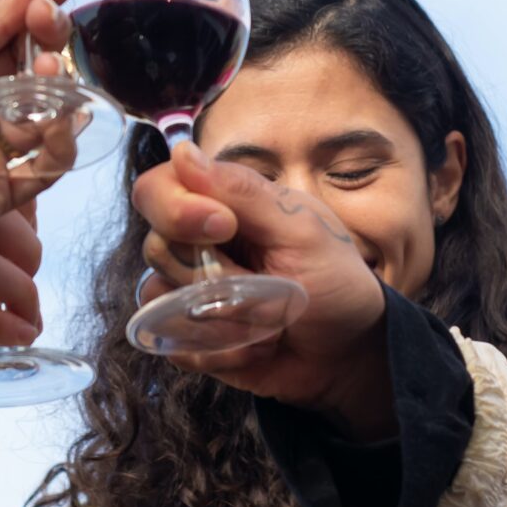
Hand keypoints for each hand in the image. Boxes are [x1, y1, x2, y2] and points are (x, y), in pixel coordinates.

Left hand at [0, 0, 83, 249]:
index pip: (11, 29)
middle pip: (34, 64)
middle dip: (49, 33)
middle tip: (45, 18)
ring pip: (47, 110)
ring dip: (56, 82)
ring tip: (45, 68)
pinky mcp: (4, 188)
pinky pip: (48, 165)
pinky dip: (61, 139)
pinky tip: (59, 117)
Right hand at [131, 140, 395, 439]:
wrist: (349, 354)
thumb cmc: (335, 282)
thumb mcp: (301, 231)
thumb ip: (242, 192)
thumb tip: (183, 152)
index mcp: (221, 204)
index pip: (156, 189)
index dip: (177, 210)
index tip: (224, 227)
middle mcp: (196, 244)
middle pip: (156, 246)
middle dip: (213, 274)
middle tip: (264, 284)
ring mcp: (188, 291)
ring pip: (160, 298)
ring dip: (222, 316)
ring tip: (268, 319)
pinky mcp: (189, 335)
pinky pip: (173, 341)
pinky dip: (218, 349)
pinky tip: (255, 345)